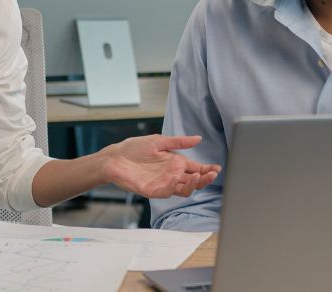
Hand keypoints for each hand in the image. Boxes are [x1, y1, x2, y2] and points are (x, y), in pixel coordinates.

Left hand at [102, 135, 220, 198]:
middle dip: (204, 178)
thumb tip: (198, 138)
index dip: (207, 169)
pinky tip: (176, 177)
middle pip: (194, 181)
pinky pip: (167, 191)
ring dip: (193, 184)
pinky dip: (174, 185)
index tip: (216, 168)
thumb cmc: (134, 148)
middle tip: (211, 174)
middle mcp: (172, 175)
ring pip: (184, 189)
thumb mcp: (159, 141)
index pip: (196, 168)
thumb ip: (179, 142)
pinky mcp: (153, 190)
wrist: (115, 158)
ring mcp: (163, 184)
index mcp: (176, 163)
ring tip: (198, 176)